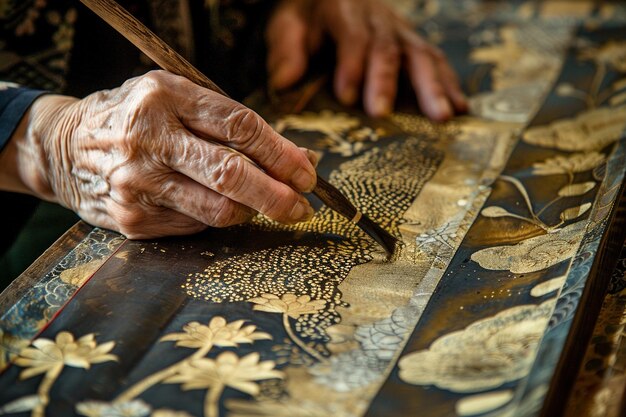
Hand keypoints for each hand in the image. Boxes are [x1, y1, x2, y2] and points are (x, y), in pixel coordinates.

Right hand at [2, 71, 316, 238]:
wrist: (64, 148)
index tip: (307, 171)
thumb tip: (298, 157)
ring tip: (263, 206)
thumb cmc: (133, 118)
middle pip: (232, 174)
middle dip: (279, 196)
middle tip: (302, 207)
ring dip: (253, 212)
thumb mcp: (177, 100)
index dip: (282, 153)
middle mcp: (148, 139)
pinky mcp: (132, 219)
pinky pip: (196, 226)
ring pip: (219, 209)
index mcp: (164, 97)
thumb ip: (232, 125)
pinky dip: (217, 219)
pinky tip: (214, 206)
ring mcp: (137, 183)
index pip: (240, 126)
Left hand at [266, 0, 467, 120]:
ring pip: (420, 54)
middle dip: (386, 81)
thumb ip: (285, 50)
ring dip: (432, 86)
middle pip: (388, 47)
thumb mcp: (287, 25)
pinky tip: (460, 107)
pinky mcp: (412, 43)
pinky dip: (449, 84)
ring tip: (442, 115)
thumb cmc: (307, 17)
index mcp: (344, 10)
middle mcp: (377, 18)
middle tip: (381, 113)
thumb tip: (284, 80)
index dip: (352, 65)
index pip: (353, 36)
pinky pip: (434, 60)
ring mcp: (400, 30)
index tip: (346, 97)